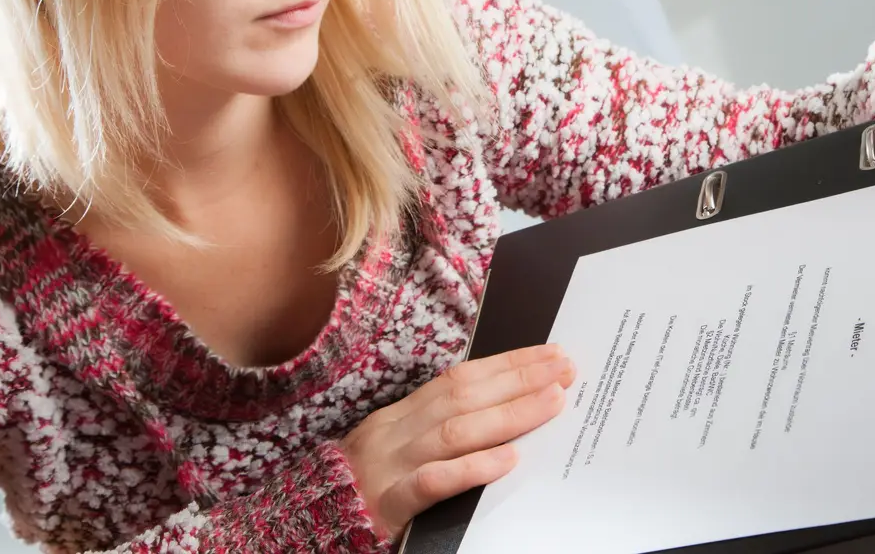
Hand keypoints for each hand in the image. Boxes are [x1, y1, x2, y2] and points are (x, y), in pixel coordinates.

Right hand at [340, 344, 575, 539]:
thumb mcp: (399, 446)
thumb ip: (442, 428)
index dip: (506, 364)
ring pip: (455, 432)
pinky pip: (434, 482)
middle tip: (564, 370)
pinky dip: (473, 468)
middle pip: (463, 396)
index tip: (549, 355)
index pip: (460, 378)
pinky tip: (508, 460)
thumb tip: (505, 407)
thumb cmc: (364, 485)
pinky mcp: (390, 503)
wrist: (310, 520)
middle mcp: (397, 431)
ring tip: (552, 404)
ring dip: (508, 414)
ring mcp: (392, 465)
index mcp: (401, 414)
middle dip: (518, 380)